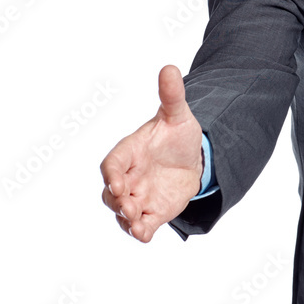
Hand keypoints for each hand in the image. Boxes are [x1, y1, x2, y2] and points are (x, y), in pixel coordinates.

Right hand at [100, 64, 203, 241]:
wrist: (193, 157)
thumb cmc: (176, 134)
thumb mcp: (178, 114)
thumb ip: (172, 95)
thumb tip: (170, 68)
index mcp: (130, 152)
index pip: (112, 164)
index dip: (112, 174)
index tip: (118, 184)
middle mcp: (129, 176)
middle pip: (111, 192)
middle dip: (117, 201)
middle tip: (129, 206)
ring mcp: (139, 195)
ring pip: (122, 212)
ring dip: (126, 219)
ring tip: (136, 224)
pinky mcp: (151, 211)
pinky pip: (140, 225)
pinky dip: (140, 231)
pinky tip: (144, 235)